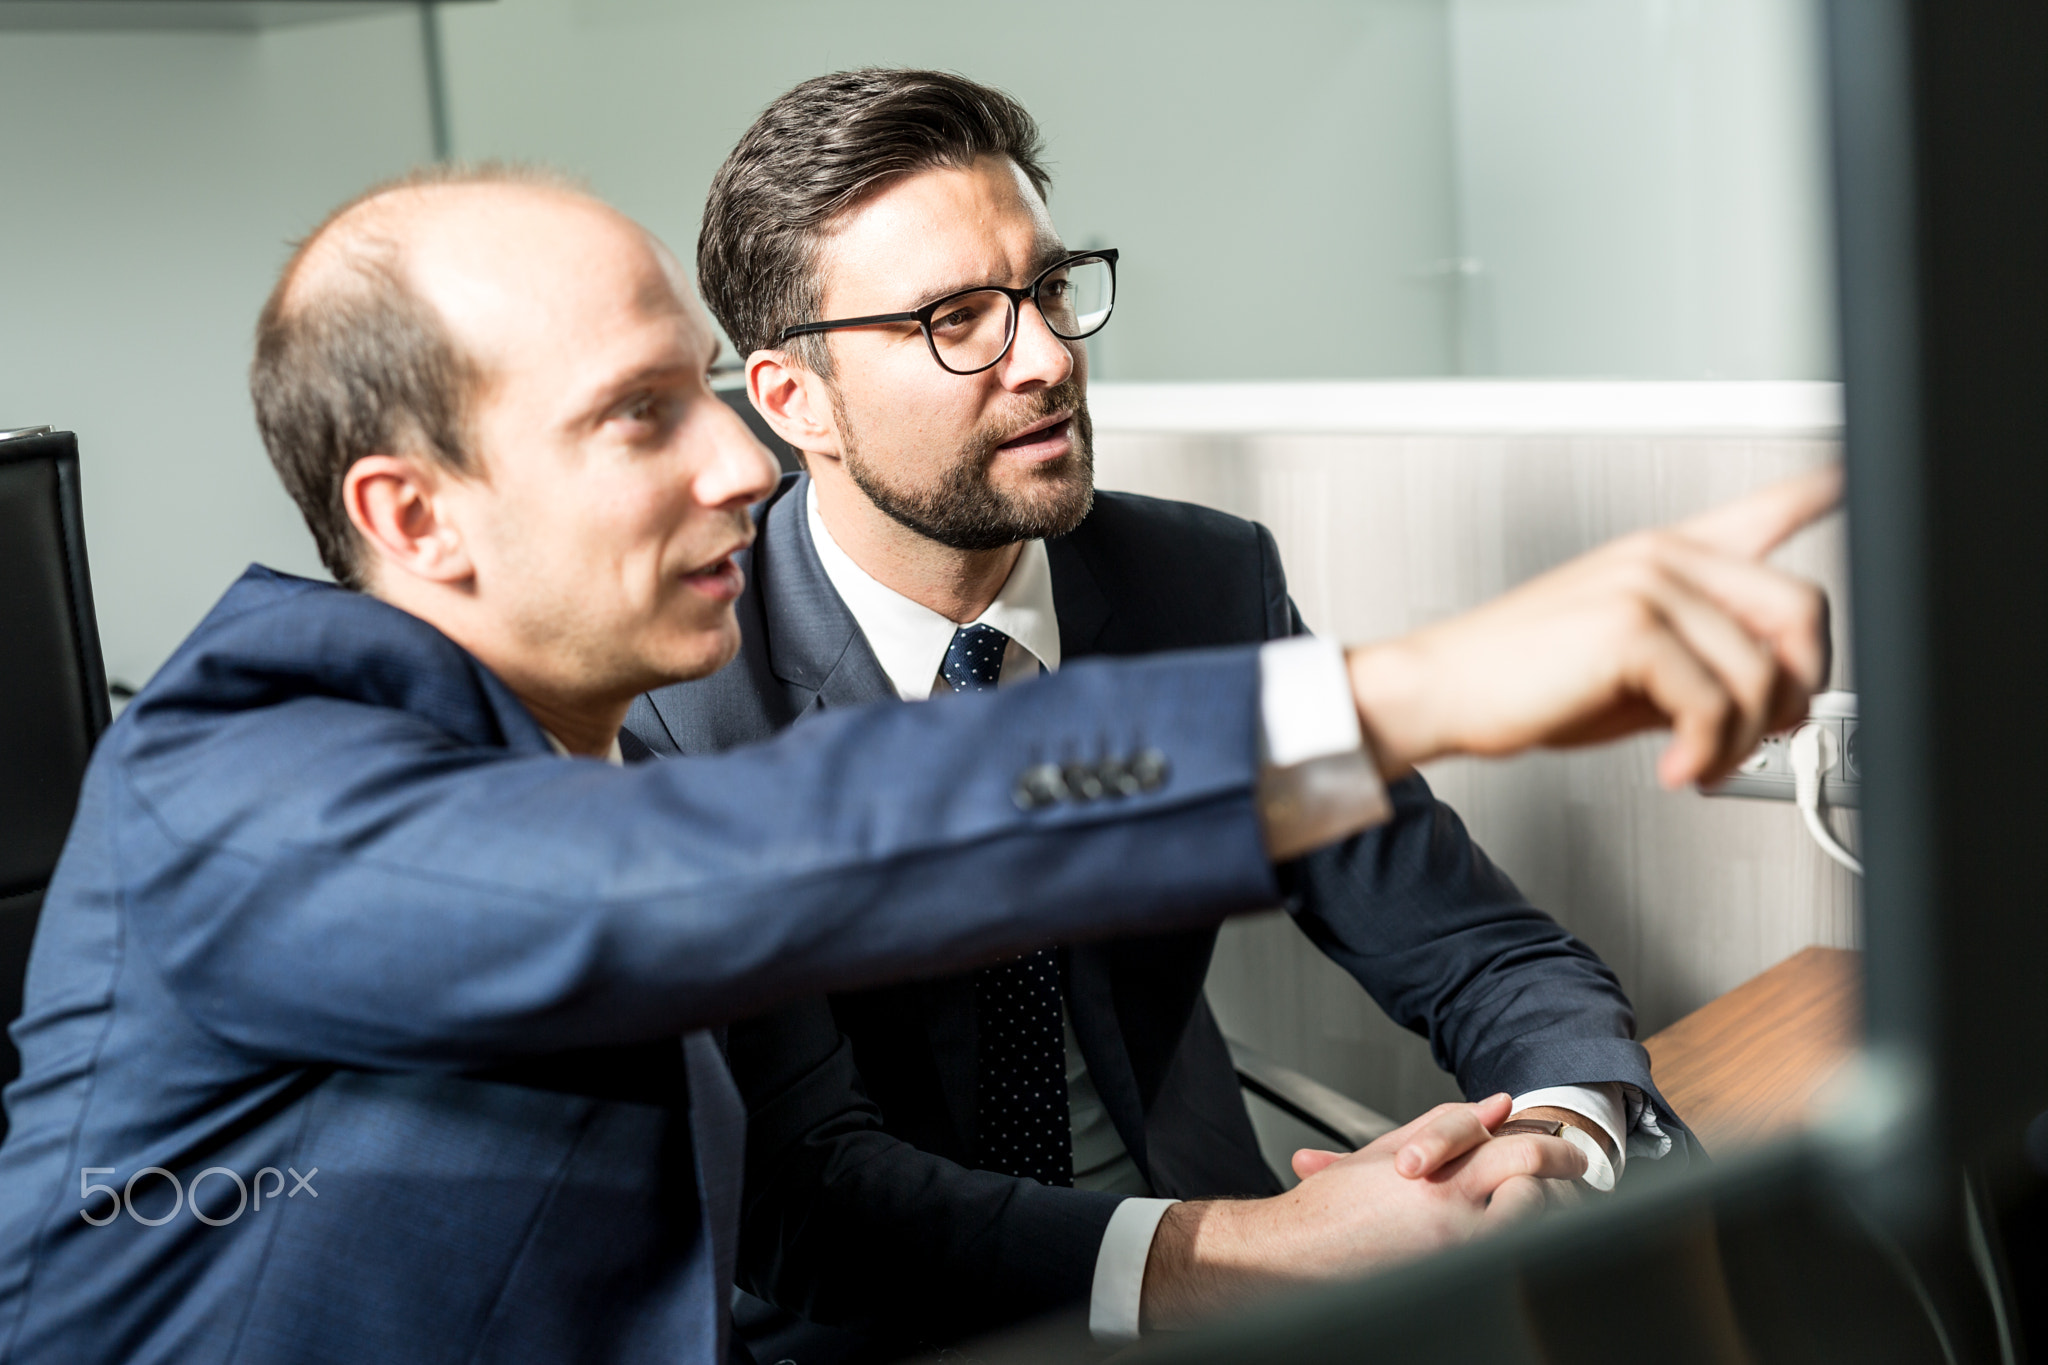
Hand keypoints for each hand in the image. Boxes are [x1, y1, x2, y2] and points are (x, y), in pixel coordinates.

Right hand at [1139, 1094, 1584, 1329]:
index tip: (1551, 1139)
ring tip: (1558, 1203)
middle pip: (1528, 1174)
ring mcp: (1457, 1254)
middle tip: (1576, 1165)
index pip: (1505, 1143)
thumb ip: (1440, 1128)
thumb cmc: (1326, 1215)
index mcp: (1433, 1177)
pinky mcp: (1453, 1282)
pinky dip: (1522, 1243)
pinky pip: (1506, 1256)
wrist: (1289, 1259)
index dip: (1535, 1133)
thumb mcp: (1381, 1157)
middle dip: (1560, 1164)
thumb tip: (1492, 1107)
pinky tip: (1523, 1240)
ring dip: (1548, 1207)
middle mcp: (1451, 1213)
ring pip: (1532, 1221)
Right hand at [1345, 465, 1839, 788]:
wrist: (1441, 689)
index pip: (1765, 508)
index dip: (1820, 492)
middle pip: (1800, 606)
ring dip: (1741, 739)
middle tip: (1760, 730)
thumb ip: (1701, 667)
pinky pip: (1715, 703)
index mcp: (1665, 555)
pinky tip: (1673, 768)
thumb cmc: (1524, 680)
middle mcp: (1664, 555)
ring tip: (1697, 763)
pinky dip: (1703, 754)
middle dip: (1798, 686)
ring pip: (1761, 670)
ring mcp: (1648, 583)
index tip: (1850, 480)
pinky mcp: (1630, 627)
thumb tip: (1770, 704)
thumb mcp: (1631, 670)